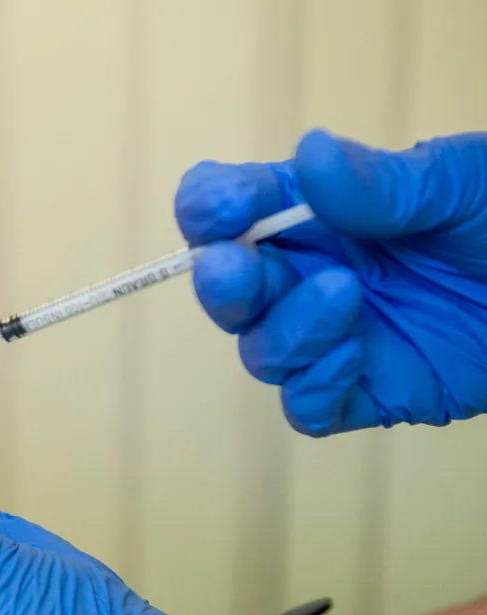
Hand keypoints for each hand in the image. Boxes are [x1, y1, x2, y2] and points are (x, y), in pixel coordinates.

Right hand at [176, 128, 486, 435]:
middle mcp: (306, 275)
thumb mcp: (459, 186)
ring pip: (261, 351)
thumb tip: (310, 152)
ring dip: (286, 330)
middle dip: (223, 280)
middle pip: (227, 288)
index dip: (210, 208)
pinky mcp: (363, 393)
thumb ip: (382, 185)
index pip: (228, 207)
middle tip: (238, 268)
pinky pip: (307, 407)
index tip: (225, 211)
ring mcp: (329, 338)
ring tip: (345, 296)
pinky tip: (359, 354)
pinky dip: (315, 386)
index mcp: (313, 211)